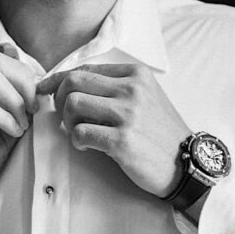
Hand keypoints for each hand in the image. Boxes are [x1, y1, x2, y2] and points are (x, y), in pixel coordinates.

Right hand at [0, 43, 36, 217]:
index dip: (26, 74)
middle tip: (34, 110)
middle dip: (24, 84)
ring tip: (22, 125)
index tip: (39, 99)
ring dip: (15, 101)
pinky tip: (13, 132)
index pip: (0, 56)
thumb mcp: (6, 129)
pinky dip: (4, 117)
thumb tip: (39, 88)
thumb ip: (18, 107)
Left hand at [37, 63, 190, 196]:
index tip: (46, 91)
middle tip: (65, 117)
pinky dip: (76, 141)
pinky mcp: (122, 140)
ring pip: (72, 104)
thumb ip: (116, 87)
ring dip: (67, 122)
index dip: (59, 80)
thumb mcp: (147, 98)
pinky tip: (87, 147)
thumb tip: (71, 84)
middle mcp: (132, 90)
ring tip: (79, 133)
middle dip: (59, 99)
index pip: (85, 69)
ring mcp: (128, 114)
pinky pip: (80, 133)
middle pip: (73, 82)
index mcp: (136, 75)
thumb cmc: (162, 133)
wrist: (188, 163)